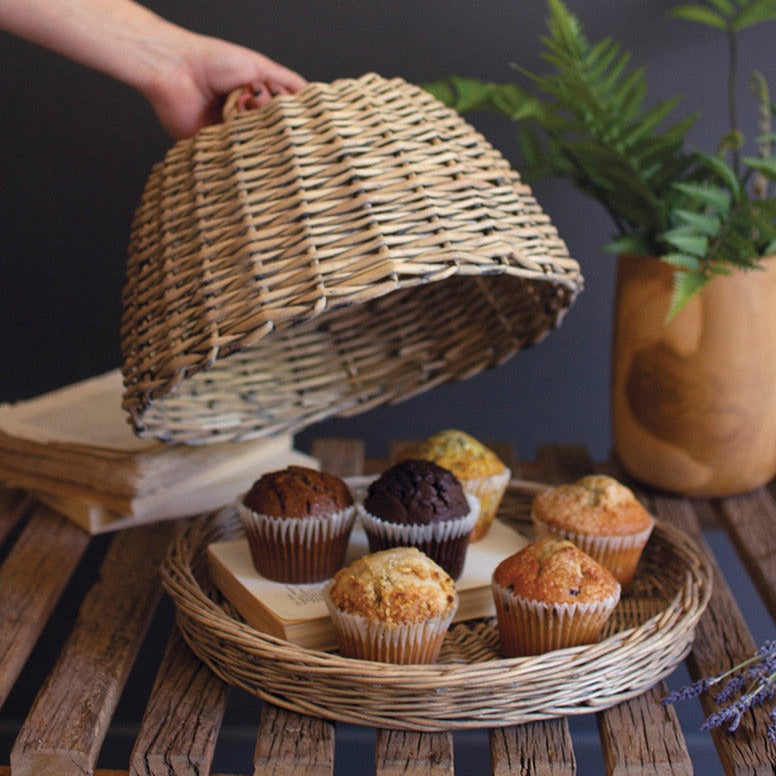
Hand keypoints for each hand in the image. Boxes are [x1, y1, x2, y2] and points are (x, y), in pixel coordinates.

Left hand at [146, 32, 306, 138]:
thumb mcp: (258, 66)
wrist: (175, 71)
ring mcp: (231, 133)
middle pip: (271, 130)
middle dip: (267, 116)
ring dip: (251, 128)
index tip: (290, 109)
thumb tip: (312, 93)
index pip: (283, 114)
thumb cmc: (212, 61)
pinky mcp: (215, 147)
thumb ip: (287, 81)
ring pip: (255, 144)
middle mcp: (245, 117)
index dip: (288, 112)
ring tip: (237, 106)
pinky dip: (236, 144)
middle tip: (253, 99)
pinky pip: (234, 155)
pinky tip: (231, 127)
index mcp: (256, 97)